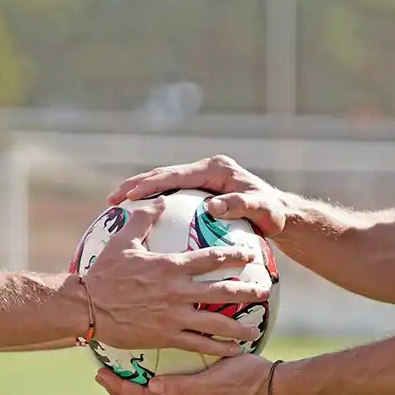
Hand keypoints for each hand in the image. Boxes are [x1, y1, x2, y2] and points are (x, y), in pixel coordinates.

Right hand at [84, 197, 268, 356]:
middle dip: (247, 291)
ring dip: (238, 327)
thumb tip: (159, 199)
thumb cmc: (103, 273)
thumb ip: (143, 219)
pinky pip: (198, 345)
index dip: (235, 254)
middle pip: (222, 291)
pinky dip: (218, 348)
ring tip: (255, 329)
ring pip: (215, 322)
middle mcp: (177, 292)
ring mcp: (174, 317)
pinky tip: (232, 351)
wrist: (87, 307)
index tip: (251, 253)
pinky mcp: (166, 336)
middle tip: (265, 290)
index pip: (211, 258)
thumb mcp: (122, 241)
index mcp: (170, 266)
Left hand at [94, 353, 275, 394]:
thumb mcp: (216, 380)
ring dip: (135, 387)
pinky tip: (145, 373)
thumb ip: (184, 385)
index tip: (103, 377)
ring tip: (116, 374)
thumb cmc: (246, 378)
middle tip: (100, 374)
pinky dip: (152, 384)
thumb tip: (153, 386)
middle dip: (123, 389)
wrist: (273, 385)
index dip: (123, 390)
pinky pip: (168, 393)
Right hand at [108, 154, 289, 236]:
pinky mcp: (200, 194)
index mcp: (214, 169)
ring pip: (164, 186)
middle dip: (136, 185)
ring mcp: (201, 182)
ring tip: (116, 209)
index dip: (151, 183)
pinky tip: (138, 224)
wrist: (281, 216)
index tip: (130, 195)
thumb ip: (238, 206)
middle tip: (112, 199)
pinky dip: (154, 207)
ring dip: (141, 194)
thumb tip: (212, 207)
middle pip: (163, 175)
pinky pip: (172, 199)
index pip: (175, 174)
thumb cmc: (273, 213)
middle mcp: (205, 171)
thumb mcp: (261, 209)